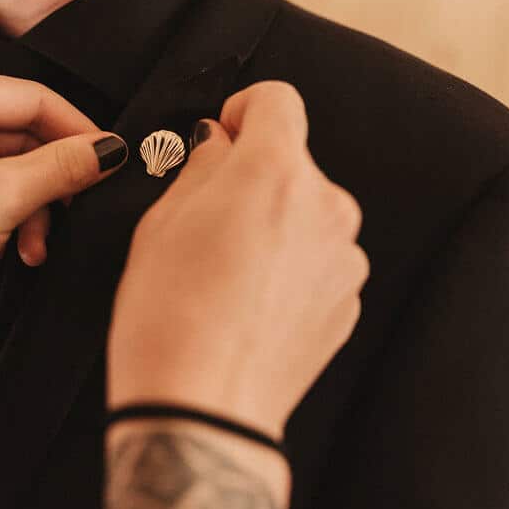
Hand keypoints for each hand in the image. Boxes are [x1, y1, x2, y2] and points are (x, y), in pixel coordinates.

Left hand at [0, 67, 127, 359]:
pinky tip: (8, 252)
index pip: (34, 98)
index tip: (114, 163)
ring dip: (30, 208)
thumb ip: (63, 166)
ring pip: (6, 165)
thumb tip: (111, 147)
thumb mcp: (3, 198)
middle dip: (49, 183)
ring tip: (33, 250)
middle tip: (74, 216)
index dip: (79, 131)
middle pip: (21, 133)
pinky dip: (4, 216)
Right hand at [108, 82, 367, 436]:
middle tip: (207, 221)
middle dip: (254, 178)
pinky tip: (250, 303)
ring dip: (275, 225)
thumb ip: (200, 167)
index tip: (226, 137)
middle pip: (293, 163)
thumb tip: (219, 145)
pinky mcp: (348, 301)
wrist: (203, 408)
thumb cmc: (168, 316)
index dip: (246, 110)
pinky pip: (319, 261)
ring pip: (307, 214)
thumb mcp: (160, 223)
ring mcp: (344, 258)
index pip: (279, 99)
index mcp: (275, 172)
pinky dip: (290, 267)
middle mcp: (326, 206)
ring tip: (228, 273)